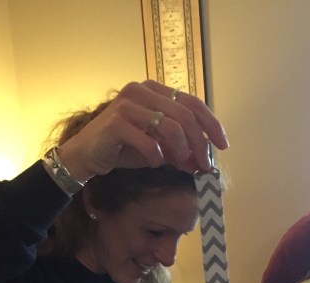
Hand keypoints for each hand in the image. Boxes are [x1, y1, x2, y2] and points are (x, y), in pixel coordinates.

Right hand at [58, 80, 228, 180]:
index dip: (211, 124)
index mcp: (155, 91)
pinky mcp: (116, 122)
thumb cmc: (123, 149)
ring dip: (182, 150)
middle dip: (200, 144)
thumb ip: (180, 151)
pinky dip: (156, 155)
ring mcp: (128, 103)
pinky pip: (148, 141)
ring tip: (181, 164)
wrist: (86, 156)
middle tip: (204, 165)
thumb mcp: (158, 149)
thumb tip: (204, 163)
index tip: (223, 146)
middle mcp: (142, 91)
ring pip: (171, 126)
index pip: (192, 103)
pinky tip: (154, 162)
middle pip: (186, 116)